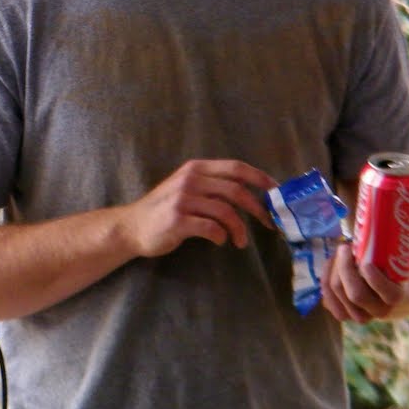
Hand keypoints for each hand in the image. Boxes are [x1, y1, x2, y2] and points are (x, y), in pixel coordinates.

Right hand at [116, 159, 275, 258]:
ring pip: (226, 211)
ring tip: (240, 241)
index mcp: (195, 168)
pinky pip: (211, 228)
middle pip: (236, 190)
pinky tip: (220, 241)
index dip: (260, 178)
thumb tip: (251, 195)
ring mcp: (182, 199)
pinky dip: (221, 236)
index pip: (236, 167)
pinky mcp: (177, 220)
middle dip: (258, 208)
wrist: (132, 226)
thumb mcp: (186, 188)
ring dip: (240, 229)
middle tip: (268, 223)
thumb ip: (212, 186)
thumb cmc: (163, 210)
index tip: (276, 193)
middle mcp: (189, 180)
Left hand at [322, 233, 408, 322]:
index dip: (376, 281)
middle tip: (345, 248)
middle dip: (346, 270)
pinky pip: (327, 297)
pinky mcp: (341, 310)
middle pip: (357, 295)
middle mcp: (379, 309)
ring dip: (334, 270)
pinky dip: (325, 277)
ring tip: (340, 251)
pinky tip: (332, 263)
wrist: (384, 277)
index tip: (366, 262)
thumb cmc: (396, 260)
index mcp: (399, 296)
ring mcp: (359, 313)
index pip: (390, 296)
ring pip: (338, 294)